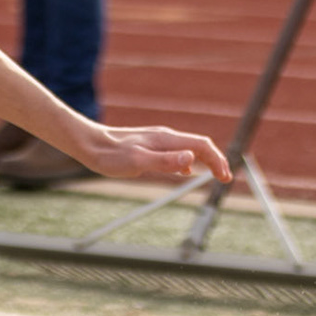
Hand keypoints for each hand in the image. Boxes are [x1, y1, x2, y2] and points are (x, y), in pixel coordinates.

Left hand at [69, 124, 231, 184]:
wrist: (90, 144)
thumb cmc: (111, 155)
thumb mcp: (138, 162)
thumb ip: (165, 161)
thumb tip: (192, 159)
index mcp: (166, 139)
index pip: (202, 145)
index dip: (217, 160)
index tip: (224, 178)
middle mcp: (165, 137)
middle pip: (199, 144)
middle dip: (216, 160)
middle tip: (225, 178)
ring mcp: (158, 141)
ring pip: (189, 148)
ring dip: (205, 160)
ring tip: (213, 174)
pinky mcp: (150, 146)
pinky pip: (177, 152)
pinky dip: (189, 161)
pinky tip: (185, 171)